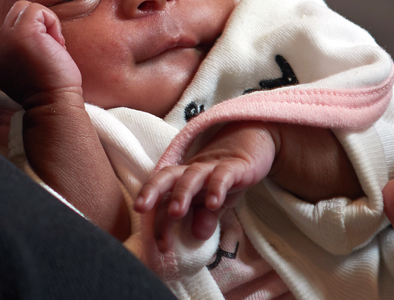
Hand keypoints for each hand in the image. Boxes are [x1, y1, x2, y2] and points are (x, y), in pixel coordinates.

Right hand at [0, 0, 82, 108]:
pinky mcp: (22, 33)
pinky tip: (55, 44)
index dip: (29, 33)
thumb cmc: (48, 88)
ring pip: (26, 8)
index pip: (9, 24)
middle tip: (48, 49)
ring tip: (51, 48)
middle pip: (16, 12)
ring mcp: (6, 38)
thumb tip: (34, 26)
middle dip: (37, 25)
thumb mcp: (22, 65)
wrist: (54, 104)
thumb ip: (17, 47)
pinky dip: (52, 23)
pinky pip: (37, 10)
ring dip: (45, 24)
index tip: (39, 55)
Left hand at [135, 122, 276, 242]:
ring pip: (192, 175)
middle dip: (152, 191)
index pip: (165, 199)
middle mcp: (193, 172)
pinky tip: (213, 203)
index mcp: (183, 181)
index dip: (159, 221)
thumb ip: (204, 218)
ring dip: (182, 193)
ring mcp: (213, 167)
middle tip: (141, 208)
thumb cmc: (225, 178)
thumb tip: (198, 235)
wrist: (252, 148)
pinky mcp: (235, 166)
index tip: (160, 245)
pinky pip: (223, 175)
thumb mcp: (213, 202)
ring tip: (176, 212)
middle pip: (167, 176)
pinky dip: (216, 187)